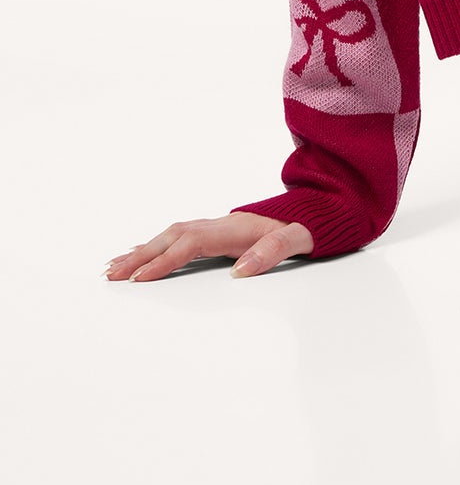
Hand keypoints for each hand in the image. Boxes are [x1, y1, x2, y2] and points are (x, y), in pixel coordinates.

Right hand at [104, 214, 314, 281]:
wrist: (322, 205)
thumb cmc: (310, 226)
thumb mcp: (301, 238)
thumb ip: (274, 251)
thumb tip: (239, 271)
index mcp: (237, 227)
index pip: (192, 243)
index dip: (166, 260)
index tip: (140, 279)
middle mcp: (222, 223)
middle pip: (173, 236)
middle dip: (140, 256)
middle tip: (111, 276)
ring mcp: (217, 225)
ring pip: (171, 235)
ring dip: (141, 250)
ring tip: (113, 268)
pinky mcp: (217, 231)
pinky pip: (178, 236)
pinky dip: (154, 245)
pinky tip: (138, 255)